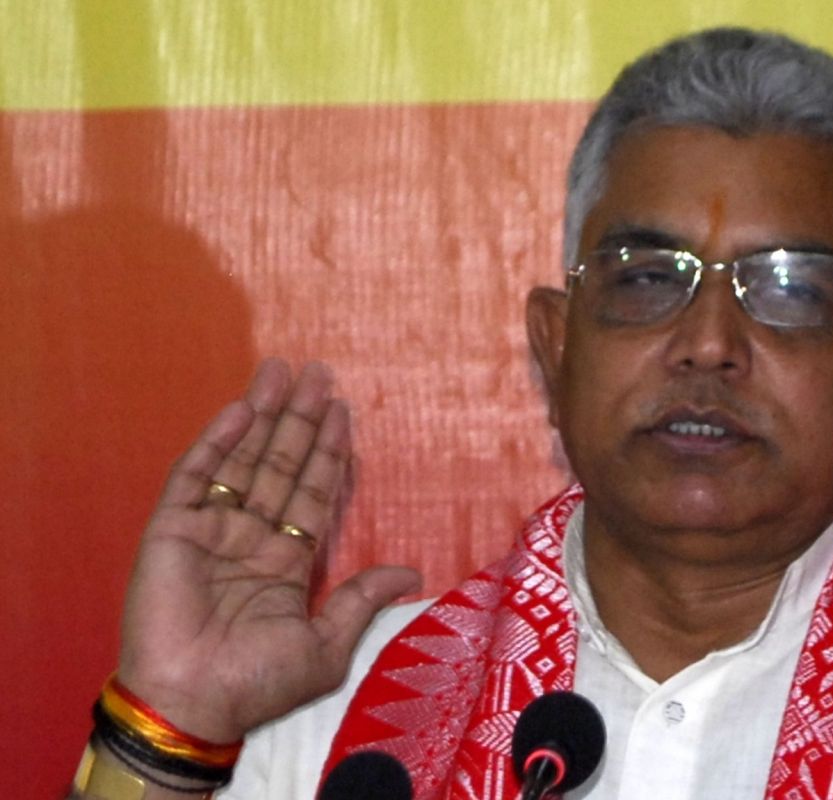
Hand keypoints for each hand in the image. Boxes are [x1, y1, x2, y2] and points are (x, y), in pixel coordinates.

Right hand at [116, 358, 420, 742]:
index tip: (344, 412)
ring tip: (284, 372)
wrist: (193, 703)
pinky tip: (243, 409)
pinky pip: (197, 476)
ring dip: (265, 415)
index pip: (312, 493)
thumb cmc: (257, 684)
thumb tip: (411, 571)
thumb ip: (361, 600)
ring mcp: (212, 529)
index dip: (328, 453)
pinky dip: (218, 441)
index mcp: (286, 563)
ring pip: (244, 460)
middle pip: (282, 465)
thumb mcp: (327, 645)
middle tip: (319, 373)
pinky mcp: (173, 528)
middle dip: (301, 420)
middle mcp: (251, 538)